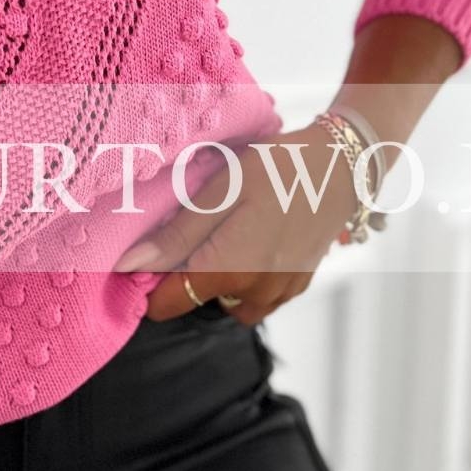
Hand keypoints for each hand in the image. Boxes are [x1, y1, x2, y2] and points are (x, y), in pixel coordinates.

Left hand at [115, 123, 361, 323]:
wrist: (342, 165)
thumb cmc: (277, 170)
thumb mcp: (219, 193)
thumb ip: (175, 238)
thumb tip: (127, 268)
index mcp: (229, 271)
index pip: (167, 305)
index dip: (149, 284)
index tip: (149, 254)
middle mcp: (255, 292)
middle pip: (198, 302)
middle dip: (188, 275)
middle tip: (196, 228)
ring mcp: (280, 292)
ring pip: (229, 303)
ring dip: (219, 280)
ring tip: (226, 235)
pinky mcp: (297, 285)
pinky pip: (258, 296)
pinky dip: (246, 278)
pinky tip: (253, 240)